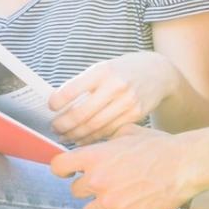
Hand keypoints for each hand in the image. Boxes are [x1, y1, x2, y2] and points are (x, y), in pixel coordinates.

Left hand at [48, 52, 177, 144]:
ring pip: (94, 127)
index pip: (72, 89)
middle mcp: (116, 86)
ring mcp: (127, 102)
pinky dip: (93, 139)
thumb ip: (84, 84)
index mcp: (103, 71)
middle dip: (64, 125)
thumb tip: (58, 105)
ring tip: (65, 137)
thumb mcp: (104, 68)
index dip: (57, 102)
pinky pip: (109, 132)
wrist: (159, 72)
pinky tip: (83, 139)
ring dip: (76, 135)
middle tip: (54, 129)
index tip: (50, 108)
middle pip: (82, 114)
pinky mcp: (135, 116)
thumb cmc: (124, 70)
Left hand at [50, 124, 208, 208]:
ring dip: (97, 208)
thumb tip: (98, 144)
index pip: (58, 166)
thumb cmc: (160, 147)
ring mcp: (109, 202)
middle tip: (106, 184)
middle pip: (75, 191)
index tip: (70, 171)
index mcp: (94, 156)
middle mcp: (97, 180)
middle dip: (88, 188)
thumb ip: (107, 140)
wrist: (184, 165)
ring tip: (114, 201)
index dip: (63, 169)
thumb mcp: (128, 132)